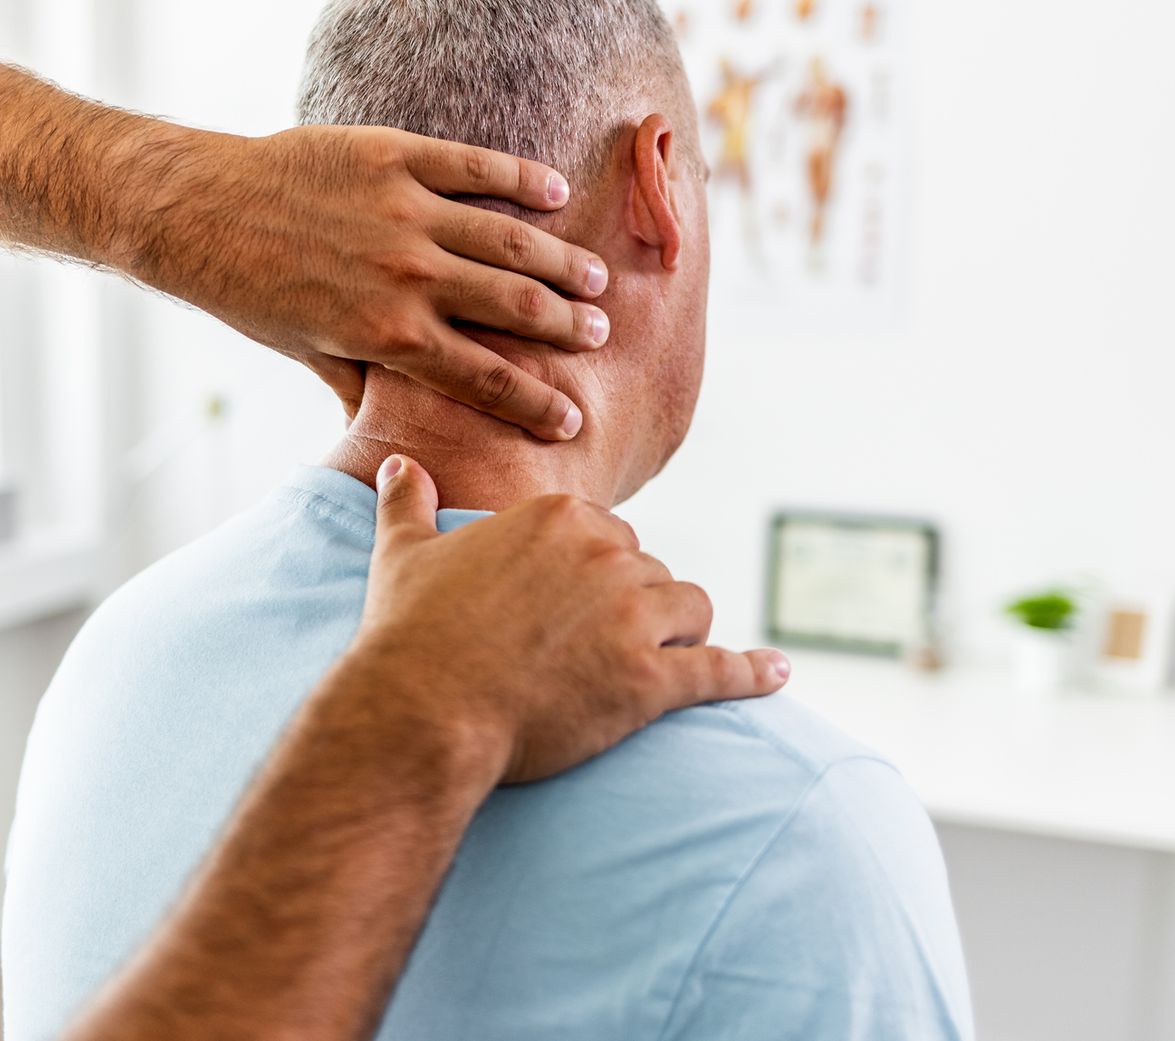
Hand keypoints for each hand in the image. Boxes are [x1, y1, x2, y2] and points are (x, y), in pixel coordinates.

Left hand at [127, 125, 610, 440]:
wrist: (197, 210)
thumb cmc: (249, 290)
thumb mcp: (308, 352)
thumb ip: (365, 386)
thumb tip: (399, 435)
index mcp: (388, 336)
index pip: (484, 378)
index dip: (534, 404)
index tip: (572, 420)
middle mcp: (406, 276)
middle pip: (515, 307)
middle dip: (567, 328)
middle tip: (601, 336)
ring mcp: (403, 212)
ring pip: (509, 238)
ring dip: (560, 260)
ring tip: (596, 278)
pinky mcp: (392, 156)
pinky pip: (475, 168)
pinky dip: (522, 180)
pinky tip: (556, 196)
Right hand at [342, 455, 790, 784]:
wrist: (421, 711)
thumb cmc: (408, 635)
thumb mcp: (402, 555)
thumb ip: (406, 503)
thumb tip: (397, 464)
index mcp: (559, 516)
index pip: (608, 532)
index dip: (597, 573)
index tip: (576, 607)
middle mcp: (606, 553)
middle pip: (652, 570)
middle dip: (638, 605)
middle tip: (603, 647)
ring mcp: (634, 616)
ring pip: (690, 609)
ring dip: (681, 634)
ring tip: (659, 664)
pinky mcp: (652, 680)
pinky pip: (721, 670)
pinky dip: (753, 673)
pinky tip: (778, 674)